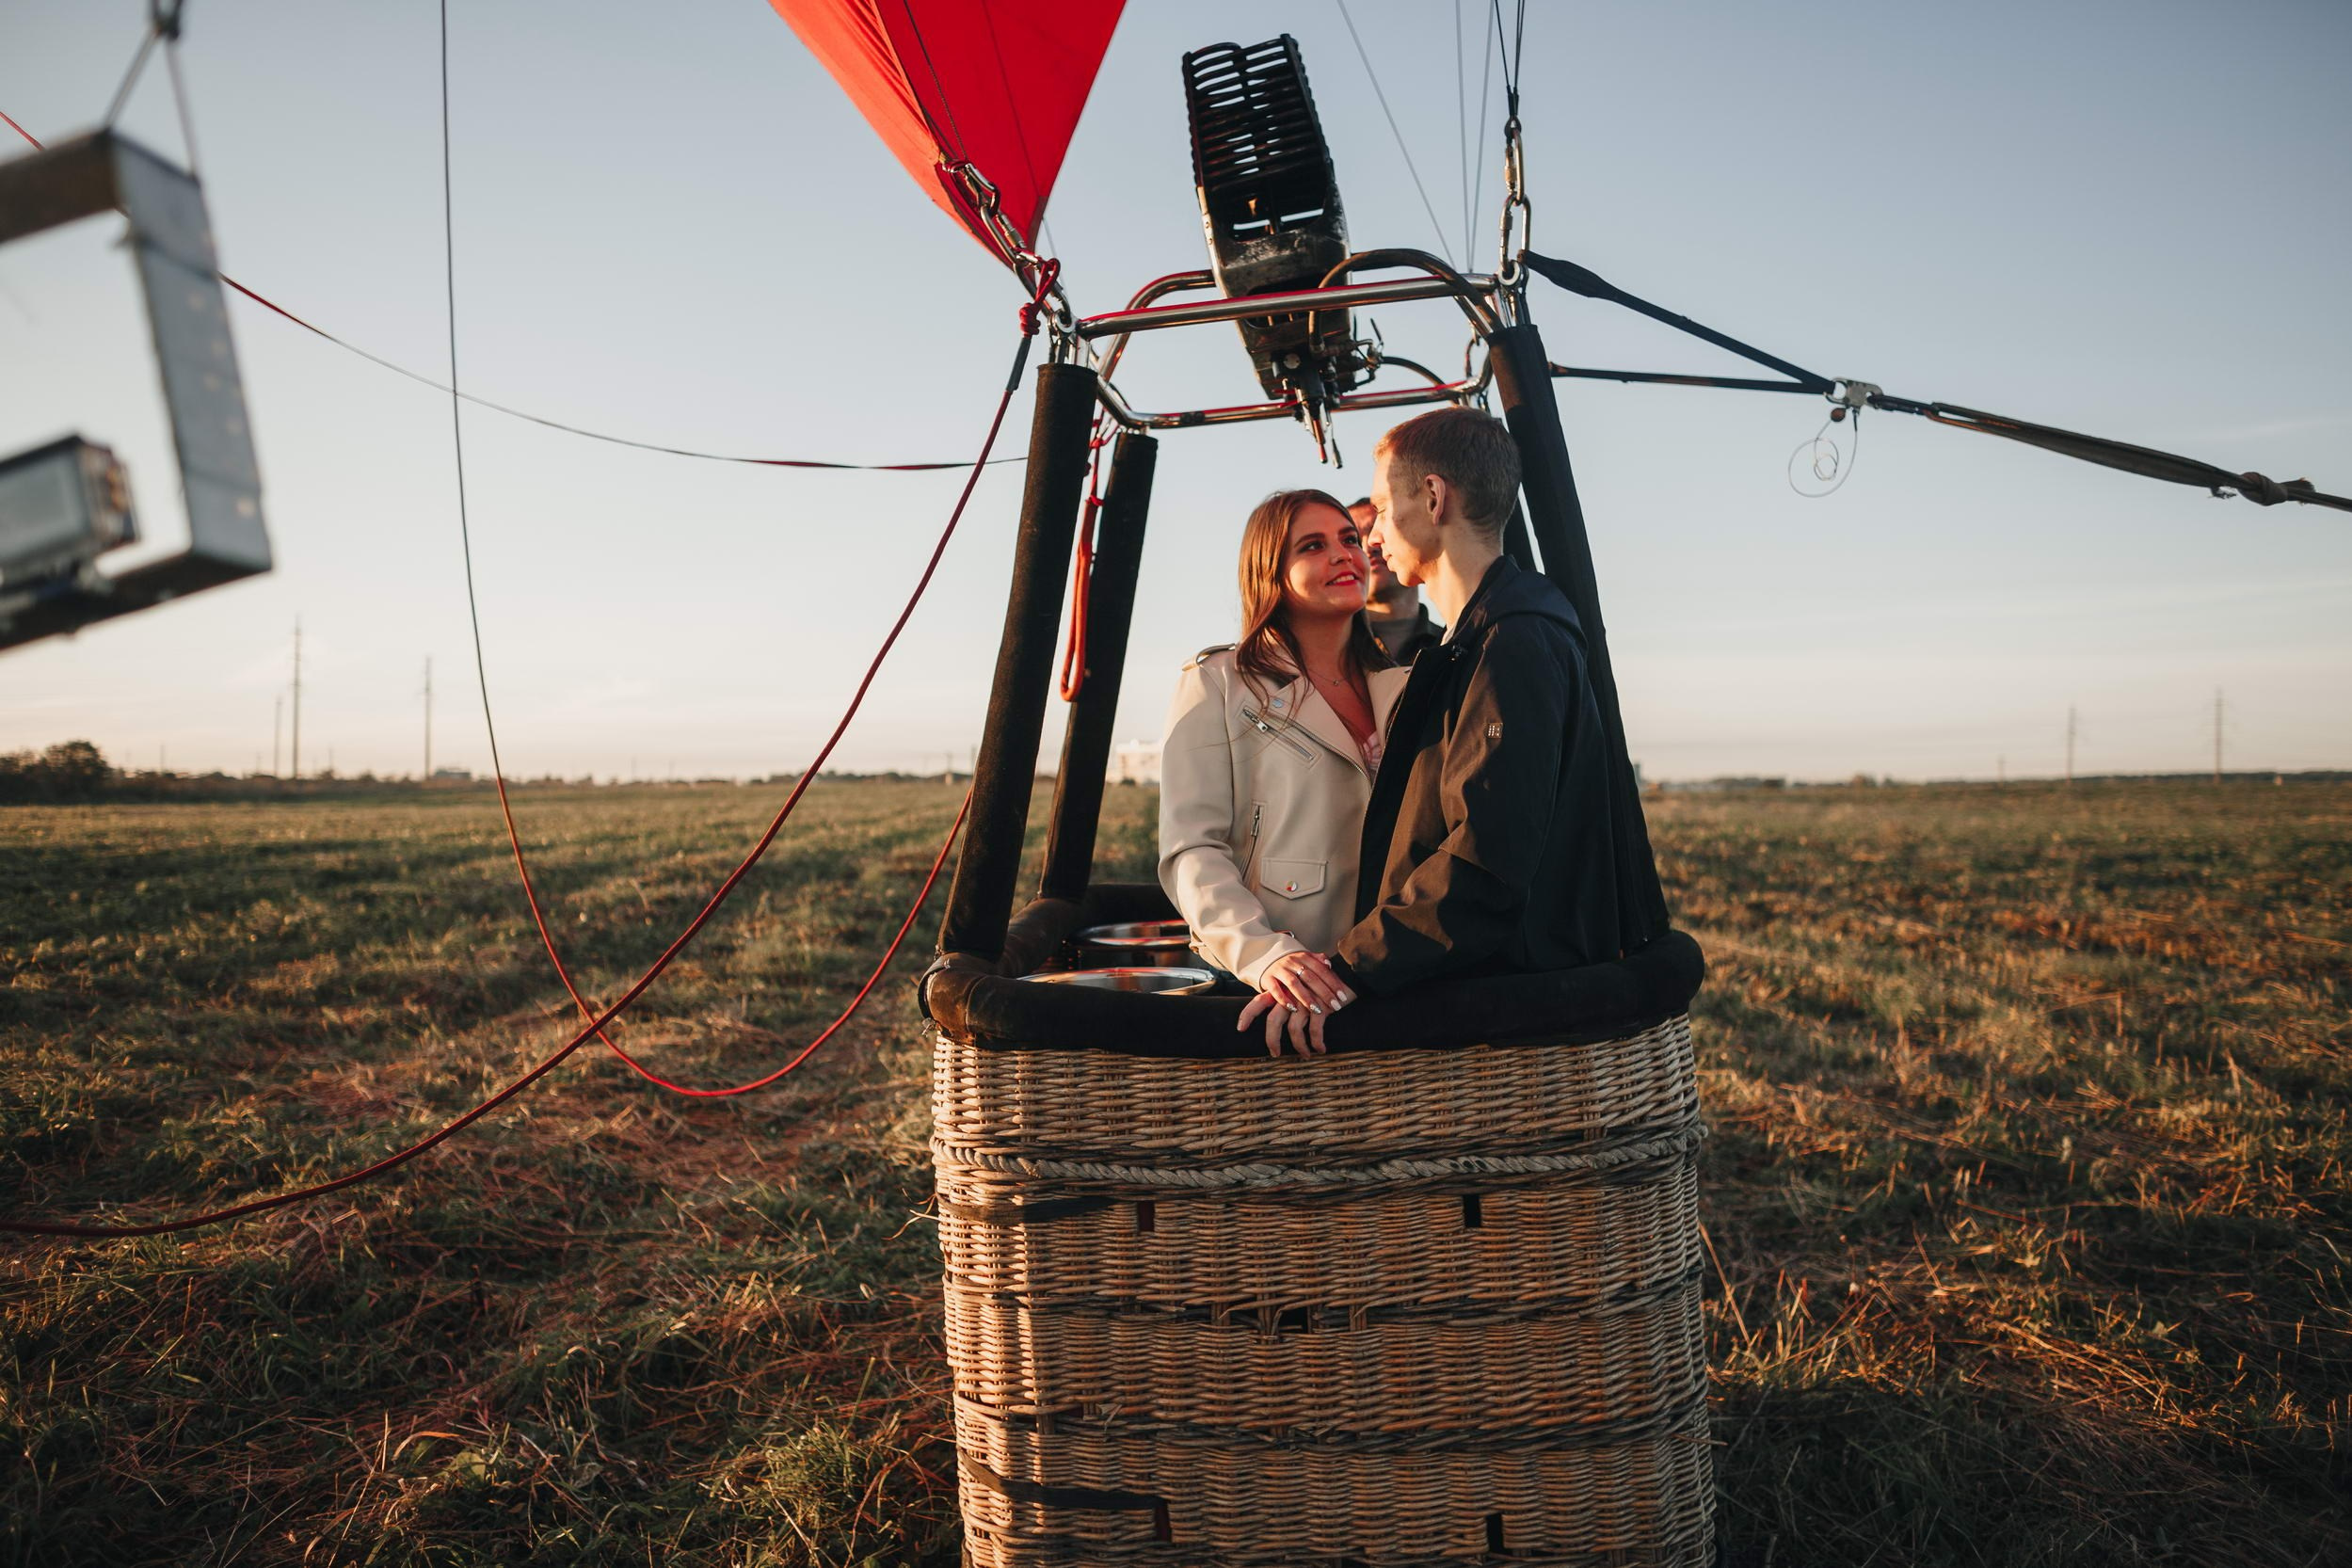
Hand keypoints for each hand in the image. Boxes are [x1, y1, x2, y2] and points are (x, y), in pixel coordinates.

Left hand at [1237, 953, 1351, 1056]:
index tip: (1240, 1029)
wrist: (1343, 976)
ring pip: (1294, 1030)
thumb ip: (1289, 997)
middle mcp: (1290, 997)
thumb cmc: (1319, 986)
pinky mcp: (1320, 1008)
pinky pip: (1314, 1031)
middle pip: (1273, 1021)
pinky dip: (1317, 1042)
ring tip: (1305, 1055)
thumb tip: (1277, 1013)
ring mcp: (1305, 1003)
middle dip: (1272, 1040)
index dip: (1247, 1015)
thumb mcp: (1302, 988)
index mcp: (1282, 991)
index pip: (1259, 1002)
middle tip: (1275, 1053)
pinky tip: (1320, 1049)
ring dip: (1299, 1046)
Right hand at [1259, 951, 1354, 1014]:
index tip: (1343, 996)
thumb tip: (1329, 964)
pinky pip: (1275, 989)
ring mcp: (1279, 969)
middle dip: (1324, 993)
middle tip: (1335, 1006)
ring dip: (1306, 997)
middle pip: (1310, 978)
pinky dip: (1283, 999)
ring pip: (1294, 984)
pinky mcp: (1267, 978)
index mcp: (1304, 957)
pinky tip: (1292, 1008)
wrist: (1265, 958)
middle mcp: (1292, 962)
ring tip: (1317, 1010)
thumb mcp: (1305, 959)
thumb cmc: (1291, 965)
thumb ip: (1318, 961)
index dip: (1333, 983)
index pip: (1322, 970)